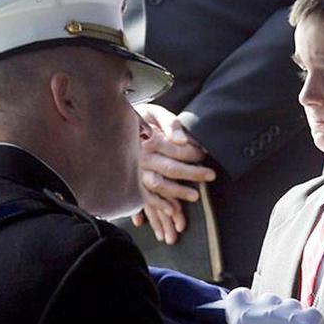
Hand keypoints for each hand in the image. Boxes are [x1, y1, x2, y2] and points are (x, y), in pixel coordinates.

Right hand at [133, 104, 215, 242]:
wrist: (113, 127)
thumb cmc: (139, 119)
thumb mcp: (154, 112)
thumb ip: (170, 123)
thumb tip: (182, 140)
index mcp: (149, 140)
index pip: (177, 150)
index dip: (194, 153)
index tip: (204, 154)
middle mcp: (142, 158)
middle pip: (171, 168)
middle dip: (193, 173)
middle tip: (211, 175)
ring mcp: (136, 172)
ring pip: (159, 185)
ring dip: (177, 192)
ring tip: (195, 196)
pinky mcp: (132, 182)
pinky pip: (145, 196)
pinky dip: (158, 204)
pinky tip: (172, 210)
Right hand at [199, 288, 323, 323]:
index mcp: (241, 315)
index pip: (239, 294)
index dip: (244, 301)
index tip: (248, 310)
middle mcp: (264, 310)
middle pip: (267, 298)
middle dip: (269, 311)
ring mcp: (286, 315)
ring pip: (290, 304)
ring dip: (291, 315)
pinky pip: (313, 313)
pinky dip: (313, 320)